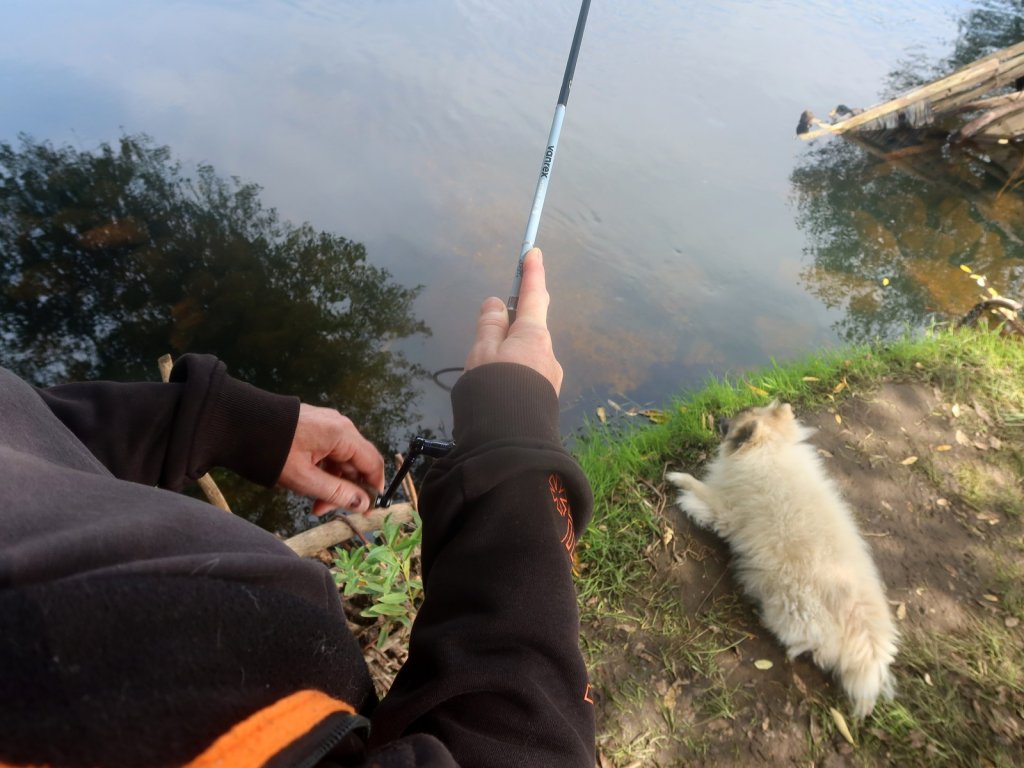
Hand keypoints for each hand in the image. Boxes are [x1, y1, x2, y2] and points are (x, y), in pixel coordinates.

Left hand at [277, 404, 385, 515]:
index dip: (374, 489)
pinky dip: (322, 471)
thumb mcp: (305, 479)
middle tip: (324, 511)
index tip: (367, 512)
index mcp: (343, 434)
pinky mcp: (313, 427)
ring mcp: (326, 425)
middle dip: (346, 490)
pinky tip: (307, 485)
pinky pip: (328, 453)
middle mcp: (340, 426)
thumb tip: (364, 504)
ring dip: (332, 483)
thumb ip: (337, 493)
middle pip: (356, 463)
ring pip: (341, 460)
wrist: (235, 423)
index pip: (373, 463)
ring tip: (311, 503)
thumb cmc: (270, 450)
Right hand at [464, 248, 562, 393]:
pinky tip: (497, 391)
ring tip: (484, 376)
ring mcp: (550, 376)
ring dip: (508, 355)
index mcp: (533, 335)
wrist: (511, 443)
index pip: (533, 294)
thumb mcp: (482, 352)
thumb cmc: (494, 391)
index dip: (532, 272)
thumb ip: (488, 324)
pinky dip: (513, 374)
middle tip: (490, 331)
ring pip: (526, 354)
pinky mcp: (546, 397)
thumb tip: (495, 304)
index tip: (533, 252)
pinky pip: (527, 375)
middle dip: (511, 324)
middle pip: (528, 327)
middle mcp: (548, 352)